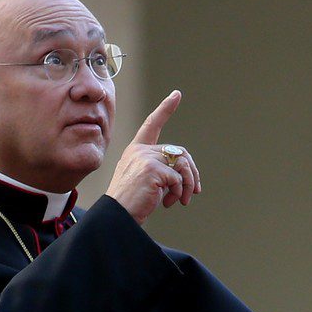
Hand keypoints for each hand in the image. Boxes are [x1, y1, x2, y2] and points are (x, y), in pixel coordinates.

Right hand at [105, 90, 201, 223]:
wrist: (118, 217)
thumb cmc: (132, 203)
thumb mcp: (147, 181)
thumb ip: (163, 170)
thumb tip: (190, 174)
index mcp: (135, 151)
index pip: (152, 124)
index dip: (165, 109)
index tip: (176, 95)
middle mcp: (140, 151)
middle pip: (179, 152)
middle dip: (192, 173)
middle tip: (194, 192)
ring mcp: (145, 158)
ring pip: (182, 164)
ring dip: (188, 184)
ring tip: (182, 200)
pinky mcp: (152, 169)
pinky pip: (178, 178)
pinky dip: (179, 192)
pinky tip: (168, 203)